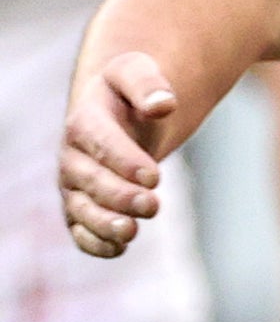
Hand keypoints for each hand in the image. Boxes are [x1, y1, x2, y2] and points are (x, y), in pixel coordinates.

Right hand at [60, 51, 181, 257]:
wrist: (116, 111)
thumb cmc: (129, 92)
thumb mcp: (137, 73)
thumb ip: (148, 84)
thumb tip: (164, 104)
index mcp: (85, 121)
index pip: (99, 142)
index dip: (124, 160)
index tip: (154, 175)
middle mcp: (73, 157)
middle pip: (90, 181)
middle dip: (120, 195)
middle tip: (153, 204)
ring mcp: (75, 186)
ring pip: (81, 210)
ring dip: (103, 224)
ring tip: (130, 232)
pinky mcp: (82, 208)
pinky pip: (81, 231)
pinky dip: (95, 243)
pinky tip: (118, 249)